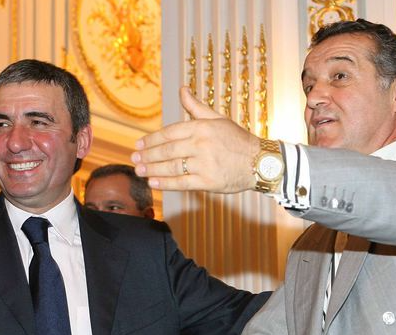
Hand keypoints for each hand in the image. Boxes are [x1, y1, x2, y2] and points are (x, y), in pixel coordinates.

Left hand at [132, 86, 259, 192]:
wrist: (261, 162)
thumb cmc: (238, 140)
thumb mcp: (218, 119)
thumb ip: (196, 107)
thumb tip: (182, 90)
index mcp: (202, 127)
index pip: (169, 132)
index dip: (152, 139)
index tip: (139, 144)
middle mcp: (201, 144)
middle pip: (167, 150)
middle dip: (148, 155)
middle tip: (134, 158)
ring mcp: (204, 164)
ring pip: (171, 167)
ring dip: (152, 169)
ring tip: (139, 171)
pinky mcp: (208, 182)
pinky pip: (182, 183)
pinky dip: (165, 183)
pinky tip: (153, 182)